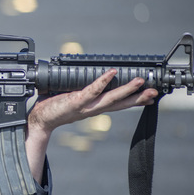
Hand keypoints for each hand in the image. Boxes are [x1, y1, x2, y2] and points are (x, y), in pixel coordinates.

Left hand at [25, 69, 159, 181]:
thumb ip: (82, 92)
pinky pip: (91, 91)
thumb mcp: (72, 99)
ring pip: (110, 98)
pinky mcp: (75, 102)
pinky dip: (102, 82)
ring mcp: (85, 106)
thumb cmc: (53, 108)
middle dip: (138, 98)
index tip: (149, 97)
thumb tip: (87, 79)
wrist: (38, 121)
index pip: (118, 104)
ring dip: (126, 90)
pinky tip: (111, 73)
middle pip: (120, 104)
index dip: (134, 101)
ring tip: (140, 81)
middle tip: (155, 92)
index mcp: (94, 108)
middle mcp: (93, 109)